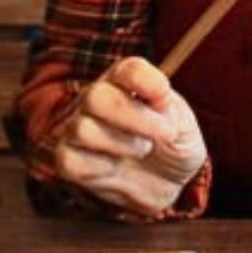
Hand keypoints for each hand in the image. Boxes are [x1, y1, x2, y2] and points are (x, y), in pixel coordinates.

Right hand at [51, 56, 206, 216]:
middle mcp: (96, 98)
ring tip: (143, 149)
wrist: (167, 183)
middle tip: (165, 133)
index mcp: (125, 80)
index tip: (164, 95)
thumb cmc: (172, 144)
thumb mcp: (183, 124)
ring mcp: (78, 127)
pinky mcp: (69, 159)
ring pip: (83, 129)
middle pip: (96, 97)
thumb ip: (170, 108)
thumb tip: (158, 94)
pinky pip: (70, 160)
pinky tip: (115, 167)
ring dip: (121, 143)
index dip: (144, 79)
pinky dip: (99, 168)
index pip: (126, 69)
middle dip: (133, 117)